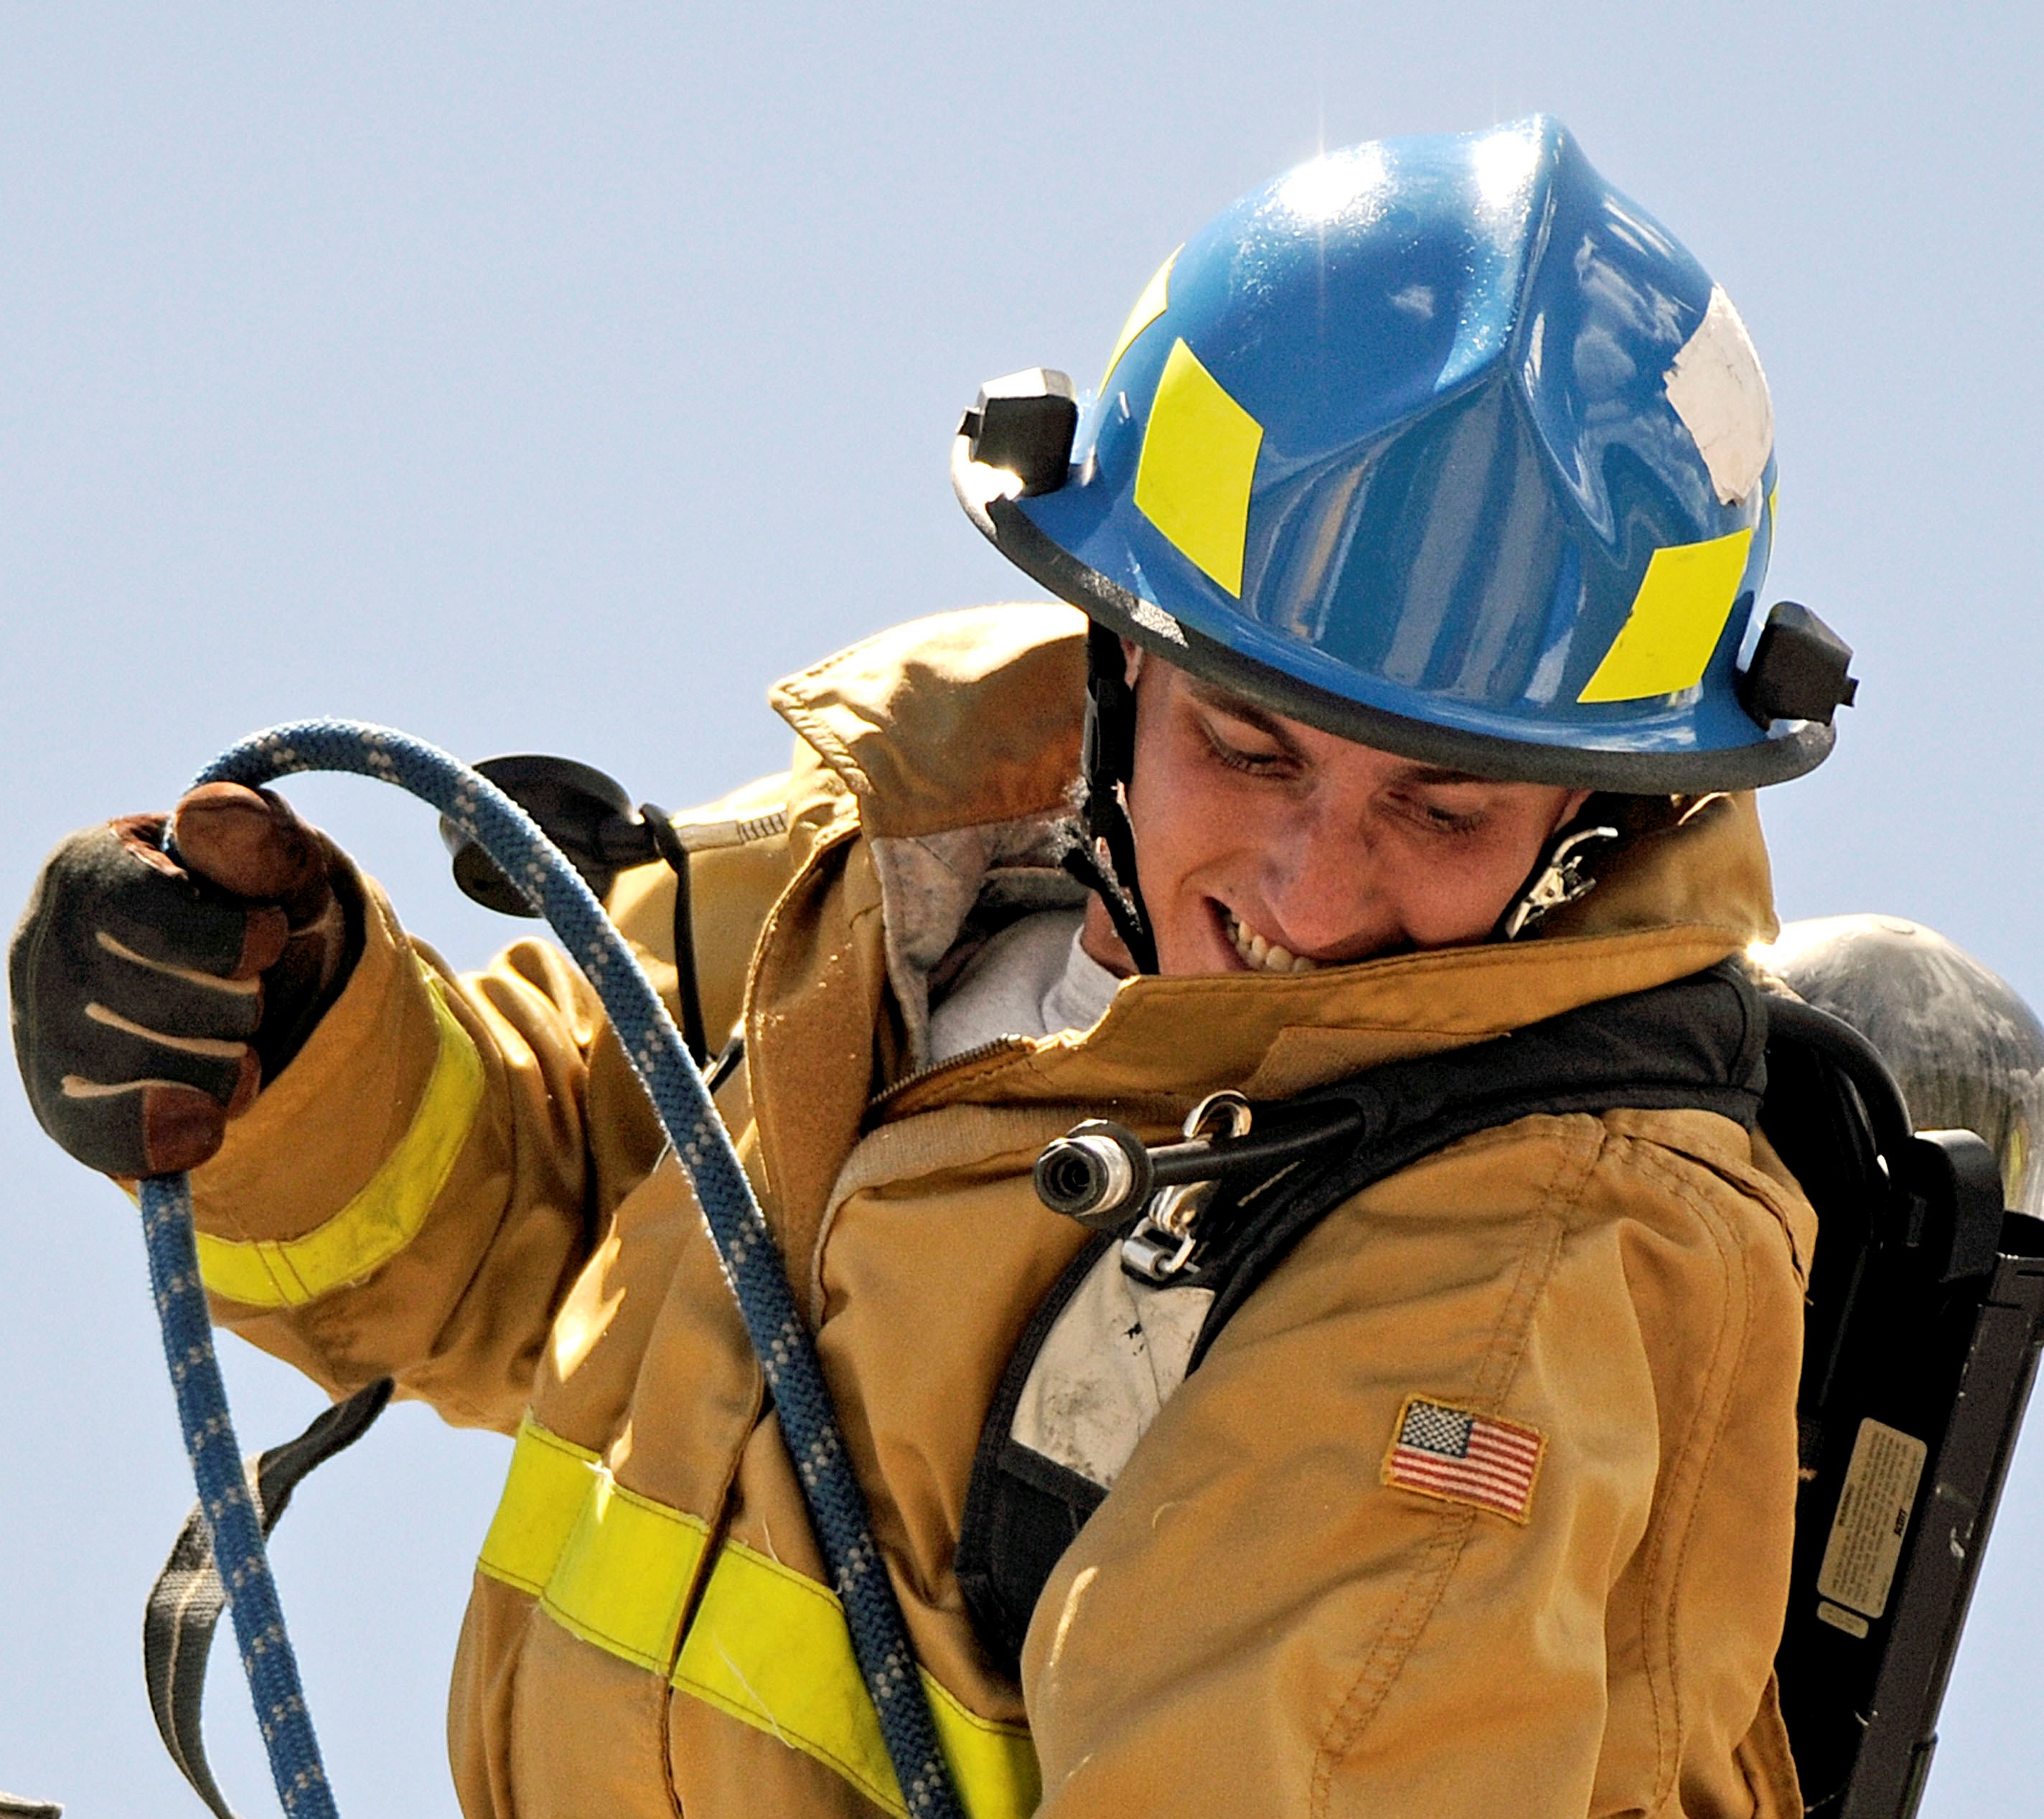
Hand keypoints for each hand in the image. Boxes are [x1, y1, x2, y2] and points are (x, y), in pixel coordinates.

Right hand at [9, 784, 358, 1176]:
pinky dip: (165, 1138)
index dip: (240, 941)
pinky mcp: (58, 1100)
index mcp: (90, 865)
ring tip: (230, 1040)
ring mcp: (41, 1028)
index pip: (157, 916)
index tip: (267, 940)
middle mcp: (43, 943)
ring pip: (157, 1072)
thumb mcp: (277, 864)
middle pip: (173, 1004)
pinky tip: (201, 1129)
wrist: (237, 984)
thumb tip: (205, 818)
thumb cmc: (252, 907)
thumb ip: (256, 835)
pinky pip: (101, 1136)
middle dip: (243, 1005)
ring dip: (229, 1066)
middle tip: (244, 989)